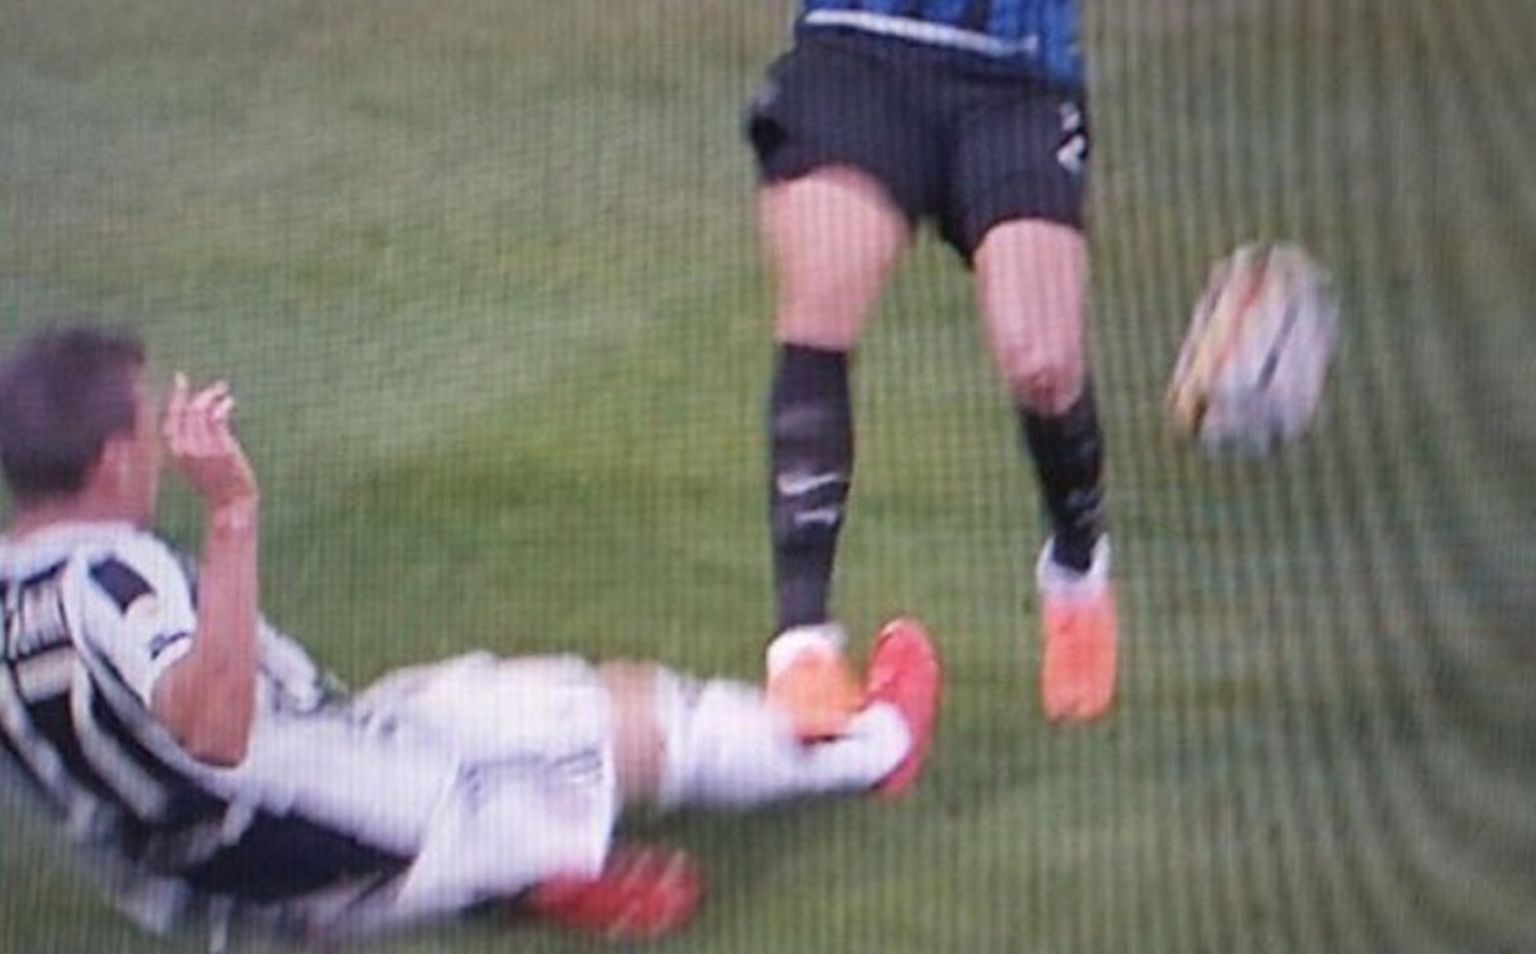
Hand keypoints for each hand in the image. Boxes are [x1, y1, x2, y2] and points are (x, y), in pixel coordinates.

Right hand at [162, 372, 258, 511]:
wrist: (232, 501)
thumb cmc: (217, 482)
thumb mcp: (197, 461)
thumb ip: (192, 441)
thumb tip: (197, 411)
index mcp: (174, 453)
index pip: (169, 419)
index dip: (175, 398)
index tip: (181, 381)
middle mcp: (184, 450)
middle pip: (183, 411)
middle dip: (194, 392)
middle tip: (213, 384)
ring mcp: (202, 449)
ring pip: (200, 411)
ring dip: (212, 396)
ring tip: (224, 391)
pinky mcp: (220, 449)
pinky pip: (216, 418)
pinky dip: (222, 405)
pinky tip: (229, 402)